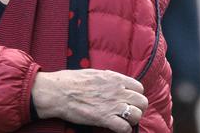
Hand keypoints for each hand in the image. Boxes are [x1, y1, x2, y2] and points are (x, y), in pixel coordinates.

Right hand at [31, 69, 147, 131]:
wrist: (58, 92)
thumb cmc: (70, 81)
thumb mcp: (93, 73)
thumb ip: (107, 79)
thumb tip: (113, 83)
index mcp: (114, 78)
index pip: (139, 87)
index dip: (135, 95)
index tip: (129, 100)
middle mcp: (117, 91)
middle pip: (142, 102)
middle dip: (137, 108)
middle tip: (128, 112)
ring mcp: (112, 105)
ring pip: (137, 115)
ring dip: (131, 119)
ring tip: (123, 120)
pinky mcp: (105, 119)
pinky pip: (125, 128)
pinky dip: (123, 130)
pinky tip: (116, 127)